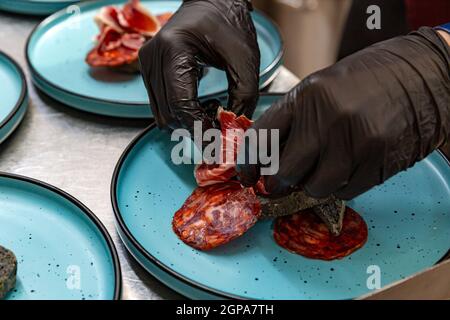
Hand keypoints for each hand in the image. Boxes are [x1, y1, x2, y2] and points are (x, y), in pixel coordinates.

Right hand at [139, 0, 259, 131]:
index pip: (181, 105)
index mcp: (174, 51)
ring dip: (186, 122)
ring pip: (161, 113)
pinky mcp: (148, 68)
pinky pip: (159, 103)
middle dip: (194, 128)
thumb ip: (243, 100)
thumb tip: (233, 132)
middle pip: (168, 113)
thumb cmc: (230, 25)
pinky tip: (199, 105)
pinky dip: (179, 112)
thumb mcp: (245, 63)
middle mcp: (153, 57)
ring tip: (211, 113)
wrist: (213, 2)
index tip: (217, 142)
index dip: (200, 128)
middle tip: (219, 130)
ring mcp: (147, 62)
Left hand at [237, 27, 449, 199]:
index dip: (249, 163)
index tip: (248, 176)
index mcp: (306, 97)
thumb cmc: (365, 81)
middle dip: (277, 183)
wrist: (419, 75)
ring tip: (319, 171)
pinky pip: (345, 191)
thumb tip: (267, 157)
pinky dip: (340, 186)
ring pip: (315, 187)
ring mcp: (355, 142)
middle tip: (278, 183)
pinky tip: (346, 168)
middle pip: (285, 171)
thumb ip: (293, 120)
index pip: (262, 138)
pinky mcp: (378, 161)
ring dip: (311, 186)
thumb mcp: (319, 89)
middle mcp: (328, 119)